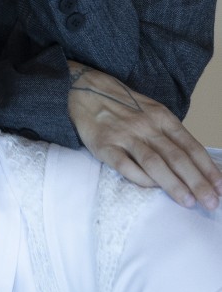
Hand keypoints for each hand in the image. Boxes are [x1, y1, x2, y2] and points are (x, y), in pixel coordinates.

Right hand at [67, 61, 221, 209]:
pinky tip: (152, 189)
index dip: (207, 167)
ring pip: (154, 162)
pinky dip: (140, 179)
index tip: (220, 187)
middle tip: (211, 202)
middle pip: (176, 156)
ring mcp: (124, 135)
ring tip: (188, 202)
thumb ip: (169, 134)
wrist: (83, 90)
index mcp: (161, 116)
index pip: (190, 145)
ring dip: (173, 183)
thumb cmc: (122, 104)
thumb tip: (194, 165)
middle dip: (197, 181)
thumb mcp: (150, 111)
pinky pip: (125, 166)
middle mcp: (145, 125)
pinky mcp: (105, 145)